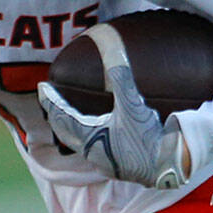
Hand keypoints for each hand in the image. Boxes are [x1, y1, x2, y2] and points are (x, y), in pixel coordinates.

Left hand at [37, 24, 188, 186]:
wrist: (170, 171)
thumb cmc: (149, 139)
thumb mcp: (132, 103)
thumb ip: (119, 74)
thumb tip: (107, 40)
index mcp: (89, 137)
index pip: (61, 115)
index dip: (50, 100)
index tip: (42, 88)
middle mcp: (92, 152)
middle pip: (66, 132)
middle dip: (57, 115)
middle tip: (52, 101)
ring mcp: (106, 163)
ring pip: (81, 144)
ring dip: (74, 129)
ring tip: (74, 116)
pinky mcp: (120, 168)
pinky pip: (98, 150)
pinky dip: (93, 138)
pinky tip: (104, 134)